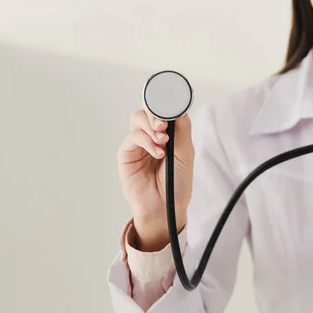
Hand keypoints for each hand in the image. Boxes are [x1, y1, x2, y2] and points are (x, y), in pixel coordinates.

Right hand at [117, 106, 193, 250]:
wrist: (166, 208)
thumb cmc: (177, 185)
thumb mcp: (185, 155)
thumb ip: (182, 131)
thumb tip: (178, 109)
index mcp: (169, 134)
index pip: (164, 110)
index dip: (166, 104)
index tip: (173, 105)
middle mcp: (152, 136)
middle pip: (148, 109)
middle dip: (156, 112)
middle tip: (165, 125)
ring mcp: (138, 144)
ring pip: (138, 118)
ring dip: (151, 126)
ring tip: (163, 142)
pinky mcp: (126, 154)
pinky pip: (133, 137)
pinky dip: (146, 141)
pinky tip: (158, 153)